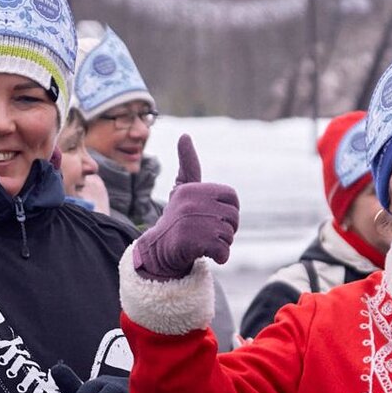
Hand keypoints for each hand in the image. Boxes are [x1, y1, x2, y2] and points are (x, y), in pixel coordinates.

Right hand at [133, 135, 238, 280]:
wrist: (158, 248)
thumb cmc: (176, 217)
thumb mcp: (182, 188)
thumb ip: (188, 165)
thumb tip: (184, 136)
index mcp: (193, 189)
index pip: (232, 197)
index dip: (229, 210)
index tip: (215, 216)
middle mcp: (192, 203)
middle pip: (233, 217)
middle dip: (226, 229)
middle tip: (208, 233)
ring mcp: (191, 222)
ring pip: (229, 235)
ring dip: (221, 244)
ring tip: (203, 243)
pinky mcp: (192, 243)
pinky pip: (223, 251)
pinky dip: (220, 257)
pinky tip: (207, 254)